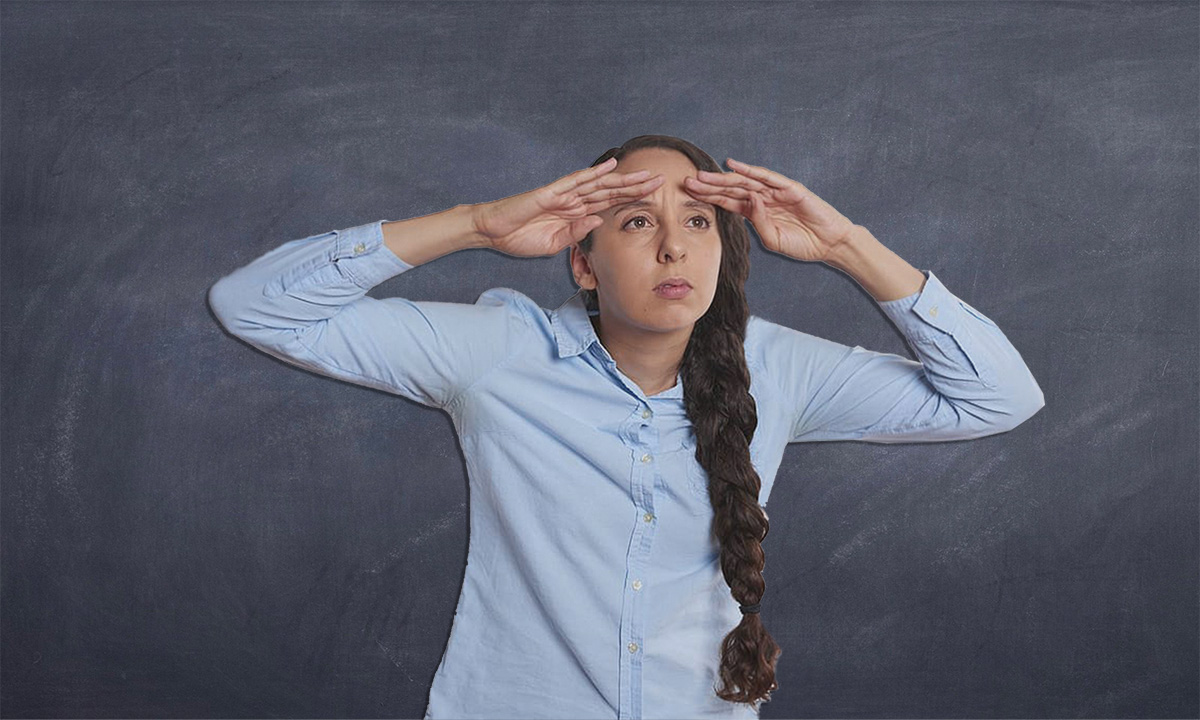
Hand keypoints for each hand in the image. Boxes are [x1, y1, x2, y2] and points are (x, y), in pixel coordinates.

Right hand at [472, 158, 664, 257]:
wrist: (494, 232)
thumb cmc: (520, 238)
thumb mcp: (555, 244)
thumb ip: (576, 233)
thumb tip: (599, 222)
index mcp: (575, 214)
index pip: (609, 205)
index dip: (631, 201)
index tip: (654, 199)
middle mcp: (574, 201)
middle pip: (611, 192)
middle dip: (636, 187)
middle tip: (661, 181)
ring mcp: (564, 194)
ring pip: (600, 184)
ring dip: (623, 179)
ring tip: (645, 174)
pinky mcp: (551, 192)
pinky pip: (576, 180)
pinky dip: (594, 173)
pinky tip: (610, 165)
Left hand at [682, 158, 856, 262]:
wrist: (829, 243)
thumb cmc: (802, 243)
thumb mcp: (773, 239)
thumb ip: (759, 222)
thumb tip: (750, 201)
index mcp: (756, 212)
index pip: (727, 201)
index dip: (708, 197)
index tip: (688, 194)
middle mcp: (763, 198)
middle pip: (731, 189)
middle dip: (709, 185)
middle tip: (687, 181)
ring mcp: (776, 192)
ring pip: (744, 181)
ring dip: (723, 178)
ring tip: (703, 175)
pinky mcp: (790, 188)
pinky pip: (767, 177)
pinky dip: (750, 170)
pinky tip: (733, 166)